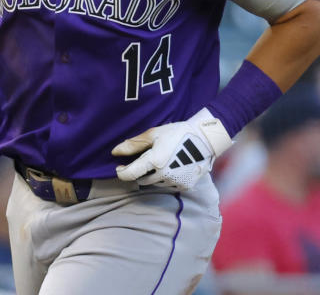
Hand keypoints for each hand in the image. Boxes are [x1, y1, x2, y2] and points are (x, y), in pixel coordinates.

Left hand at [112, 108, 232, 190]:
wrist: (205, 139)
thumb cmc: (177, 133)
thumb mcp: (154, 134)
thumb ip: (133, 144)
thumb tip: (114, 152)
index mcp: (154, 161)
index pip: (130, 175)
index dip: (121, 172)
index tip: (120, 167)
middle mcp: (163, 175)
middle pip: (141, 180)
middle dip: (139, 172)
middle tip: (144, 159)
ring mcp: (175, 182)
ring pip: (154, 183)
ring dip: (152, 175)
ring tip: (160, 160)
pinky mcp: (184, 186)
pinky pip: (167, 185)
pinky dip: (165, 178)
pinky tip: (171, 166)